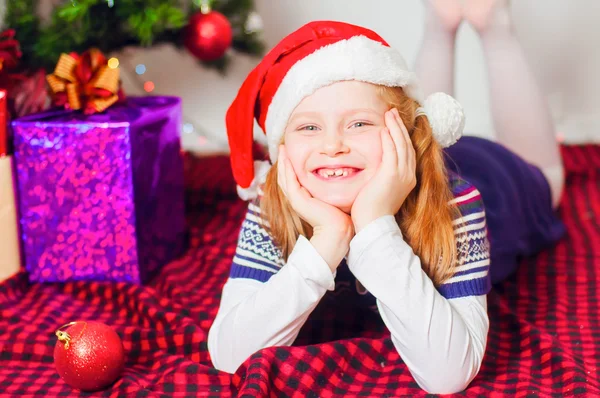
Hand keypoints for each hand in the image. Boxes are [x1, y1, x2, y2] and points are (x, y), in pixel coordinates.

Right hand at [278, 146, 353, 269]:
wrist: (339, 231)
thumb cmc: (341, 215)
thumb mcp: (335, 196)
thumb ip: (333, 186)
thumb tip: (342, 173)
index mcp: (305, 198)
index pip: (294, 178)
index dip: (291, 165)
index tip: (293, 151)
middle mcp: (298, 199)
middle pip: (285, 176)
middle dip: (284, 161)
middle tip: (283, 146)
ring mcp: (295, 200)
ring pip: (284, 177)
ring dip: (282, 162)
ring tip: (282, 148)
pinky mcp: (297, 201)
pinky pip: (289, 181)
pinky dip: (286, 169)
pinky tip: (286, 158)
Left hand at [351, 108, 416, 232]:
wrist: (372, 225)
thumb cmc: (371, 211)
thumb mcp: (379, 190)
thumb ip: (380, 177)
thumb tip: (373, 171)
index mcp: (406, 179)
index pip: (406, 152)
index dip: (401, 136)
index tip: (394, 124)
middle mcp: (408, 176)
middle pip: (407, 145)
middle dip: (400, 127)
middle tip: (393, 113)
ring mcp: (402, 176)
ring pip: (401, 145)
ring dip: (395, 128)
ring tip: (389, 115)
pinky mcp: (391, 176)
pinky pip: (392, 152)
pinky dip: (389, 139)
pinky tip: (383, 129)